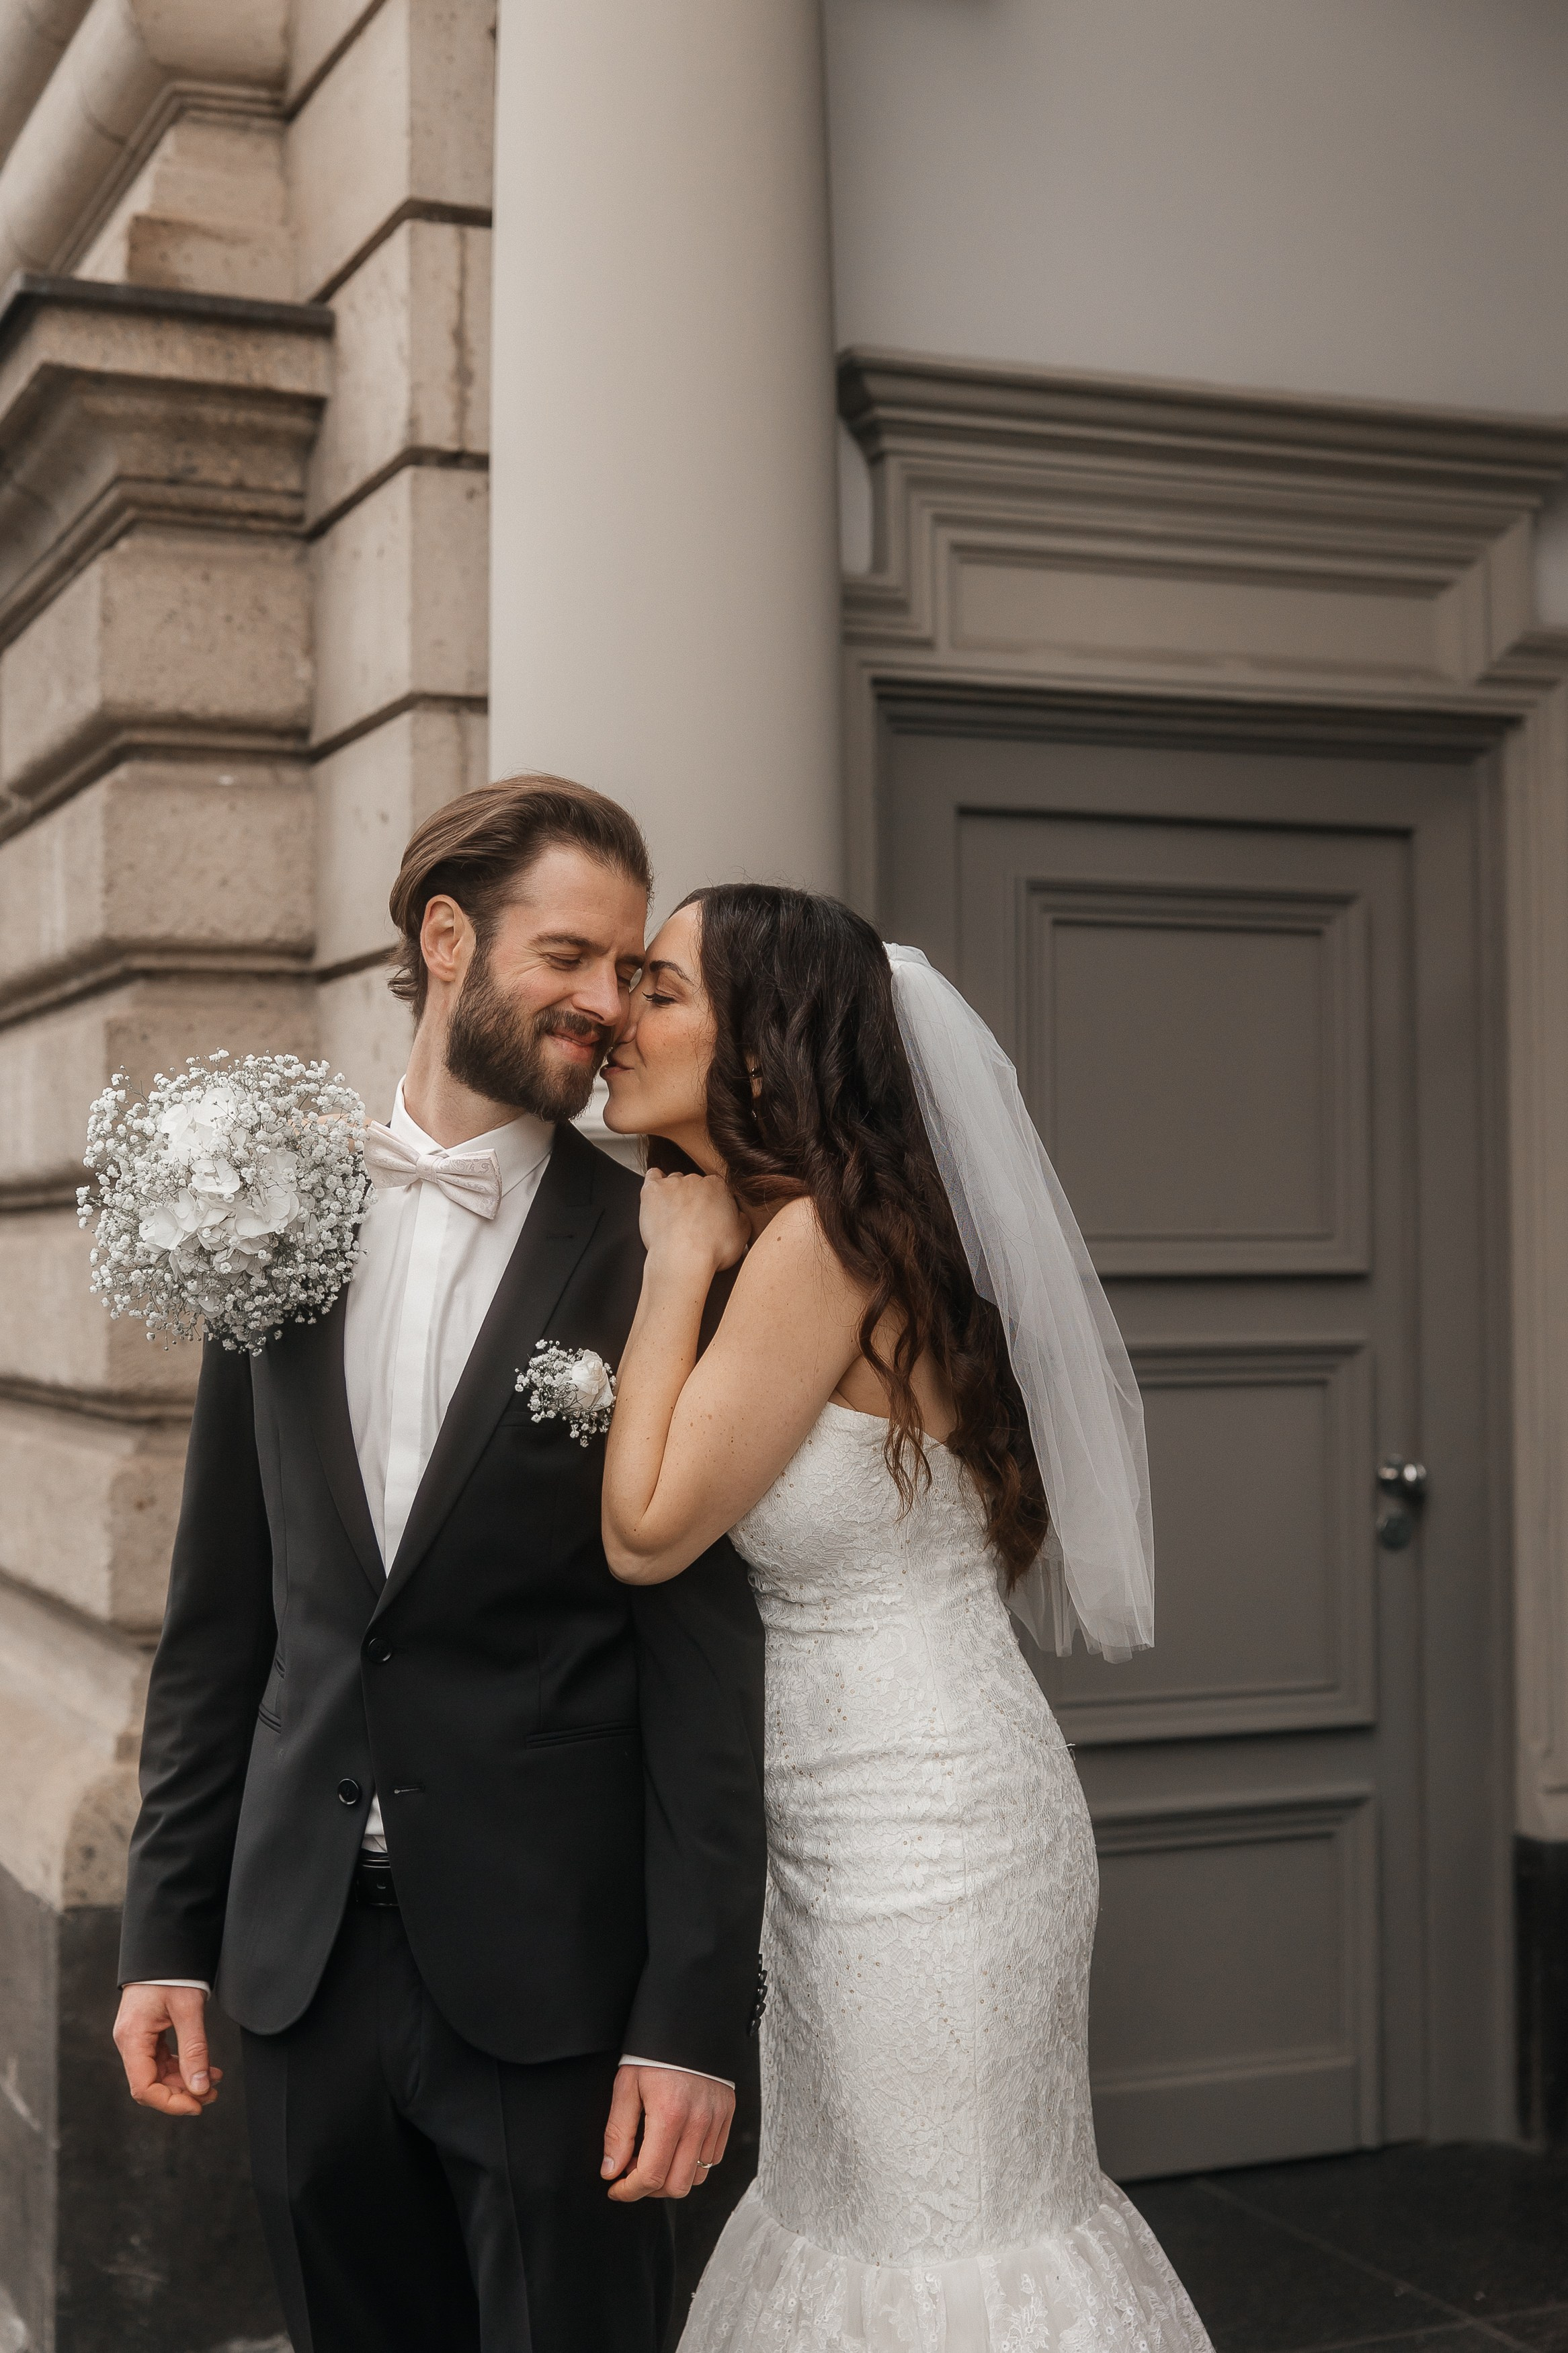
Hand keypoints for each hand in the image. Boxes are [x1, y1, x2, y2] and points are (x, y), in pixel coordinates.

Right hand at [112, 1985, 221, 2116]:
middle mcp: (130, 2042)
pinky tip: (205, 2068)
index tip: (197, 2105)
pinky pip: (163, 2059)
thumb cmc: (173, 1972)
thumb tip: (200, 2088)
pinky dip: (183, 2066)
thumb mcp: (188, 2009)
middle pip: (151, 2084)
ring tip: (214, 2082)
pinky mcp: (147, 2033)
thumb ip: (194, 2050)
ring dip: (185, 2081)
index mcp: (132, 2038)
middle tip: (212, 2094)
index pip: (144, 2087)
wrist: (165, 1945)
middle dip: (182, 2093)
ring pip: (159, 2073)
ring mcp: (138, 2038)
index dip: (170, 2103)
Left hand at [601, 2064, 733, 2200]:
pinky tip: (675, 2145)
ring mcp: (716, 2120)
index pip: (651, 2176)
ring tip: (654, 2155)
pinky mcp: (727, 2115)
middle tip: (632, 2170)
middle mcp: (698, 2121)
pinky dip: (692, 2163)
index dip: (629, 2191)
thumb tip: (611, 2171)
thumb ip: (618, 2132)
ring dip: (672, 2177)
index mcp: (670, 2114)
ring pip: (697, 2177)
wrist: (689, 2022)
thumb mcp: (626, 2085)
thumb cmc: (654, 2051)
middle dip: (649, 2189)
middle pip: (677, 2186)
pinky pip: (713, 2158)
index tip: (615, 2188)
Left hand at [638, 1170, 747, 1276]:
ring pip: (674, 1181)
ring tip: (673, 1216)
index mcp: (719, 1187)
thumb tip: (738, 1215)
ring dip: (674, 1193)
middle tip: (692, 1222)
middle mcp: (697, 1180)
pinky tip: (656, 1194)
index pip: (716, 1188)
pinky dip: (654, 1182)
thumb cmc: (712, 1249)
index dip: (713, 1204)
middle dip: (693, 1199)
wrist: (683, 1257)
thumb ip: (741, 1218)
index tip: (709, 1218)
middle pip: (695, 1184)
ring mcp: (673, 1183)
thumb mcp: (742, 1235)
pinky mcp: (653, 1190)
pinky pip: (653, 1176)